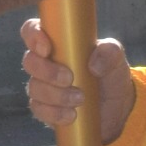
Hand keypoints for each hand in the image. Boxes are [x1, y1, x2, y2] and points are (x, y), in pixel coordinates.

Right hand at [23, 19, 133, 143]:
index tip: (47, 48)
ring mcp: (43, 85)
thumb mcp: (116, 57)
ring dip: (56, 95)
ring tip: (80, 99)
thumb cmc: (110, 72)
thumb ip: (109, 52)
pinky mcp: (45, 107)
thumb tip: (92, 65)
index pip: (32, 30)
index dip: (33, 36)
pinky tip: (72, 115)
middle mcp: (45, 61)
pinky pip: (39, 109)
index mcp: (57, 42)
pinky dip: (55, 113)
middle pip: (30, 61)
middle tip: (70, 78)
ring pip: (34, 87)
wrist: (115, 105)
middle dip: (47, 71)